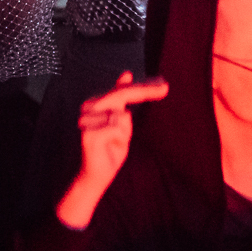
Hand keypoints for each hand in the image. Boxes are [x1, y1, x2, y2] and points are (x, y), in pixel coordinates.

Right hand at [56, 71, 168, 227]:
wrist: (95, 177)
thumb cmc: (109, 151)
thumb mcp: (122, 124)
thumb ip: (123, 101)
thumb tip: (126, 73)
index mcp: (96, 103)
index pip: (123, 90)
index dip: (145, 87)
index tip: (165, 85)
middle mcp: (88, 107)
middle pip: (121, 95)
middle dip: (145, 93)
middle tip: (165, 90)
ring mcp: (86, 120)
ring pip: (121, 116)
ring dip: (124, 133)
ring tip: (113, 144)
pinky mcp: (88, 133)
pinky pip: (116, 129)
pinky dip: (119, 140)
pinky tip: (109, 148)